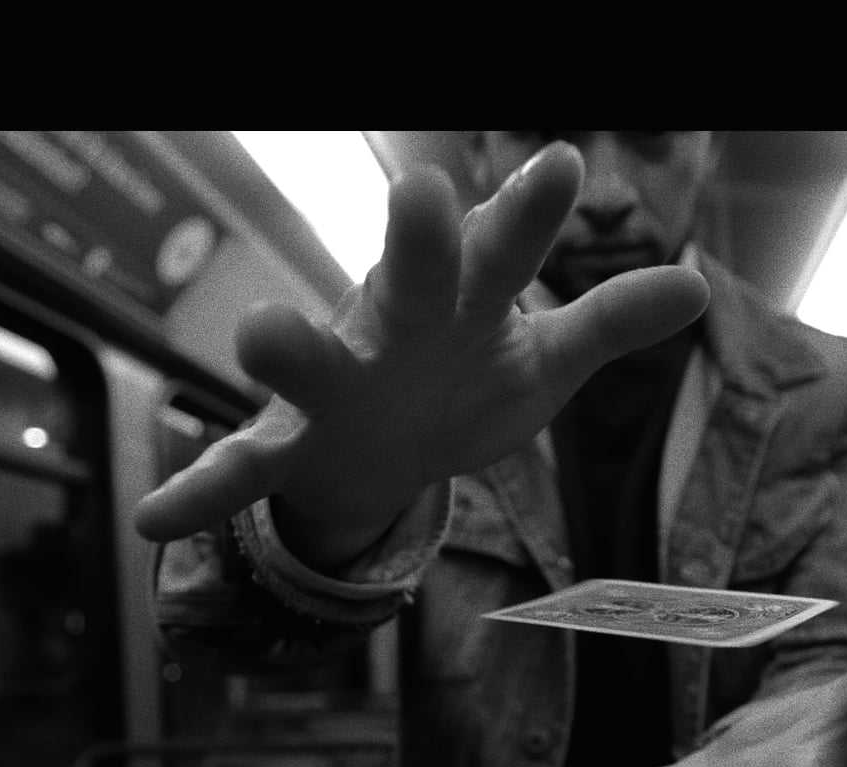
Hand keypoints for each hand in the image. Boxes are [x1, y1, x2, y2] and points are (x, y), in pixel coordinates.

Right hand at [132, 142, 710, 564]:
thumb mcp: (541, 363)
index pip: (503, 252)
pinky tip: (153, 519)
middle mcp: (391, 326)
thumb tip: (692, 288)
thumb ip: (605, 323)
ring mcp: (332, 385)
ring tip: (258, 332)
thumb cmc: (463, 384)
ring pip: (308, 361)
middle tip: (424, 194)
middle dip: (416, 242)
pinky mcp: (287, 444)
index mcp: (461, 301)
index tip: (564, 166)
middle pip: (408, 281)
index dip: (530, 216)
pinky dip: (200, 491)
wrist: (380, 456)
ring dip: (285, 347)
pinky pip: (241, 467)